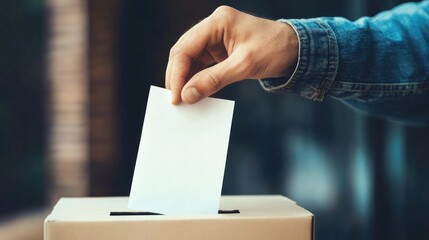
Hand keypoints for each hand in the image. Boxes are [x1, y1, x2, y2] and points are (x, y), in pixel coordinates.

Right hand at [165, 5, 297, 103]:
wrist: (295, 49)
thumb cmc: (275, 49)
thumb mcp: (244, 65)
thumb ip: (214, 80)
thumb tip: (188, 95)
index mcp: (218, 22)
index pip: (186, 47)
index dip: (177, 73)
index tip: (176, 96)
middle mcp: (213, 27)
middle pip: (184, 52)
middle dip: (178, 76)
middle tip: (175, 100)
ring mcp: (215, 38)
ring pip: (190, 60)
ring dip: (185, 79)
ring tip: (183, 99)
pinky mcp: (219, 50)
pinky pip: (202, 65)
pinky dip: (197, 79)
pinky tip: (195, 93)